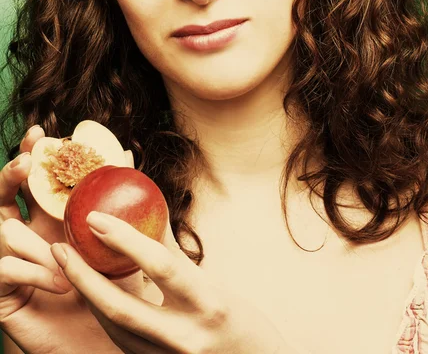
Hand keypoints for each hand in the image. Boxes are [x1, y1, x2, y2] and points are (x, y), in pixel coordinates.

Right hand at [0, 125, 137, 352]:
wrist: (104, 341)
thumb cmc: (114, 289)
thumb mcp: (119, 241)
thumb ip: (120, 200)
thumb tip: (127, 156)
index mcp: (51, 219)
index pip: (36, 180)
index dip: (32, 154)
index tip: (39, 132)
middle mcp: (28, 235)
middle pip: (5, 194)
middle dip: (12, 173)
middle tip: (27, 162)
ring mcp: (12, 261)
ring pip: (3, 230)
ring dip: (32, 238)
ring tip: (58, 250)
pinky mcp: (3, 293)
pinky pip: (5, 269)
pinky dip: (35, 271)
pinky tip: (62, 281)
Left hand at [50, 214, 292, 353]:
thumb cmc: (241, 323)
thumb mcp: (212, 285)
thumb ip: (176, 254)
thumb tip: (149, 212)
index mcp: (207, 303)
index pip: (159, 265)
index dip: (124, 238)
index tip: (94, 217)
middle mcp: (186, 336)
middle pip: (120, 307)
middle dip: (82, 276)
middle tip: (60, 247)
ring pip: (113, 328)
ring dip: (86, 296)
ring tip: (69, 265)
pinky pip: (120, 342)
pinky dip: (103, 315)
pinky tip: (91, 293)